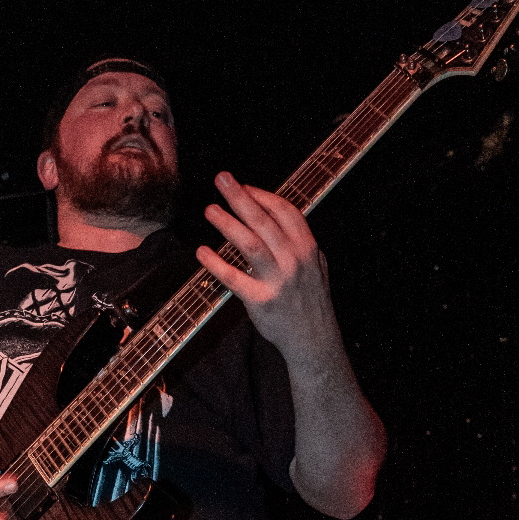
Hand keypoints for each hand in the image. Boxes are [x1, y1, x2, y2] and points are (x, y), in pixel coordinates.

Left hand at [196, 173, 334, 367]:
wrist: (313, 340)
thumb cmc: (310, 301)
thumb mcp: (317, 265)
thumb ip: (299, 241)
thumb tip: (279, 214)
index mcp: (307, 248)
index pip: (285, 211)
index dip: (262, 195)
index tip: (244, 186)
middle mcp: (293, 261)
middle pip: (263, 221)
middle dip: (240, 196)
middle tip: (221, 179)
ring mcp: (277, 281)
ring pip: (249, 244)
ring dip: (227, 224)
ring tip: (210, 210)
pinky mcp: (260, 301)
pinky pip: (234, 278)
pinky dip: (216, 264)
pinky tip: (202, 252)